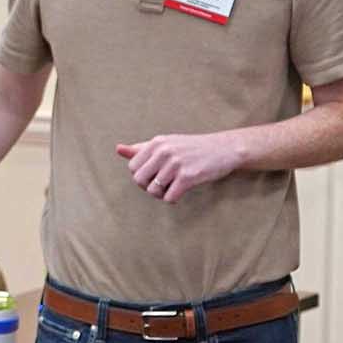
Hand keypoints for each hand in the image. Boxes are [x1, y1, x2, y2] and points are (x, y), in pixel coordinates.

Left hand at [115, 131, 245, 201]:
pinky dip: (173, 199)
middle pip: (139, 180)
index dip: (142, 176)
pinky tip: (181, 192)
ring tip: (172, 188)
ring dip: (161, 195)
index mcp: (157, 142)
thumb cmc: (192, 148)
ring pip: (153, 191)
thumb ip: (142, 148)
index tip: (154, 175)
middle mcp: (164, 151)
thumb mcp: (167, 143)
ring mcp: (176, 164)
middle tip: (162, 185)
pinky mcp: (188, 177)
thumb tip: (118, 149)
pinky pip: (169, 197)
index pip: (132, 167)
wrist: (224, 149)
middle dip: (148, 187)